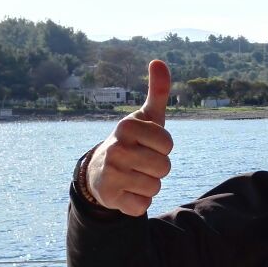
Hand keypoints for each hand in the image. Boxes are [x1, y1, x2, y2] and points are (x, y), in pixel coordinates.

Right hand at [85, 59, 172, 215]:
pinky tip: (126, 191)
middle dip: (157, 168)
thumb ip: (157, 91)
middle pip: (164, 167)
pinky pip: (143, 205)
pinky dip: (139, 202)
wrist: (99, 173)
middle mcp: (116, 148)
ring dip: (149, 185)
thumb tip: (158, 61)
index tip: (148, 145)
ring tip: (133, 176)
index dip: (163, 148)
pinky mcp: (110, 198)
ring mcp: (111, 174)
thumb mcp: (145, 117)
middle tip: (140, 162)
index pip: (168, 144)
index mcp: (126, 127)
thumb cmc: (133, 141)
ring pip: (155, 187)